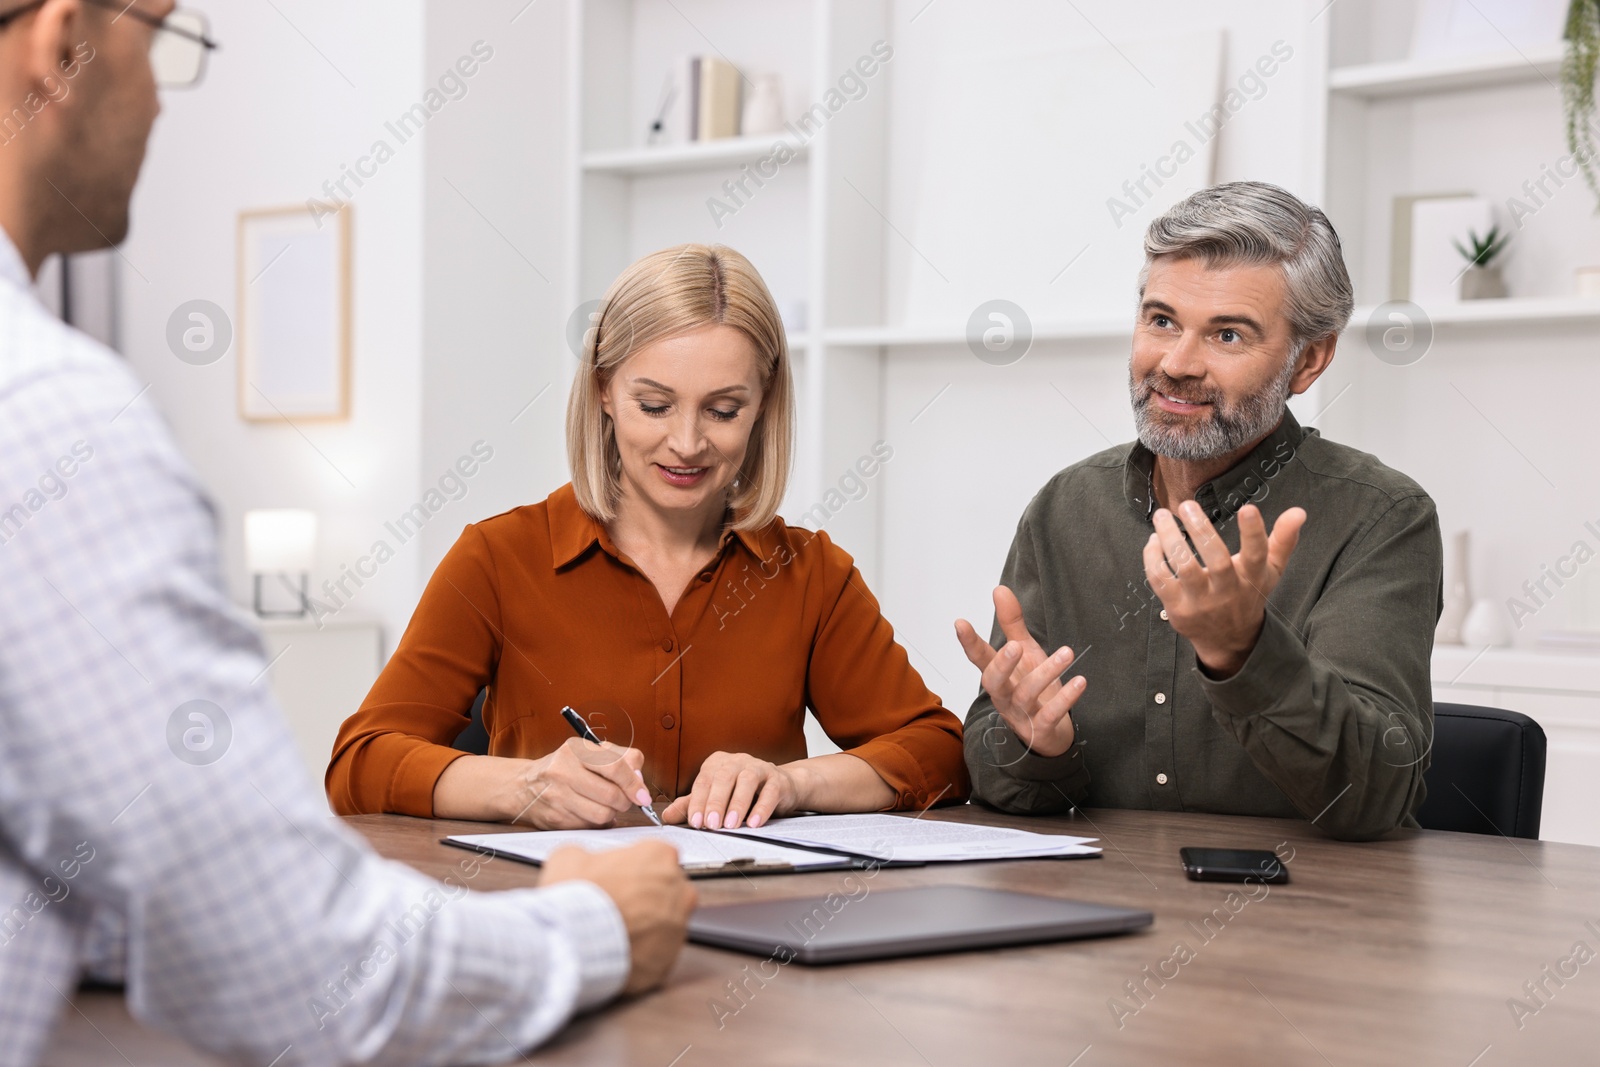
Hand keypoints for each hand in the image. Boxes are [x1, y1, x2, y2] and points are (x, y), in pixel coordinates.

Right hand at [511, 738, 653, 829]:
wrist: (524, 786)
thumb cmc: (566, 767)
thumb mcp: (590, 752)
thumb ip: (621, 759)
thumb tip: (640, 781)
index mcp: (576, 749)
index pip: (615, 767)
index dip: (634, 784)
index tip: (643, 796)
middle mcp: (563, 771)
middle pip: (611, 795)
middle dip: (625, 802)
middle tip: (625, 801)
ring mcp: (557, 796)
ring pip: (602, 814)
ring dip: (612, 813)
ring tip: (606, 805)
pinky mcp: (555, 819)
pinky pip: (590, 826)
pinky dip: (597, 823)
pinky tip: (590, 813)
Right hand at [541, 842, 696, 995]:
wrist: (574, 939)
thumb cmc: (577, 896)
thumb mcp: (569, 858)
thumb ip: (588, 855)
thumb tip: (585, 862)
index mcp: (659, 855)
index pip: (660, 856)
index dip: (639, 869)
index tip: (624, 879)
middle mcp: (677, 887)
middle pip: (670, 889)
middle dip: (649, 897)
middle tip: (622, 906)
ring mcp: (677, 924)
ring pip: (669, 923)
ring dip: (650, 926)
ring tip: (619, 932)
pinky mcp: (669, 956)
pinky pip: (660, 953)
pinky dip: (645, 953)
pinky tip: (622, 951)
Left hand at [660, 751, 800, 829]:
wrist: (780, 786)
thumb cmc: (742, 792)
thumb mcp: (714, 797)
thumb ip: (692, 805)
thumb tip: (667, 817)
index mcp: (718, 763)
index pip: (704, 780)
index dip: (698, 801)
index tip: (695, 822)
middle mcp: (737, 761)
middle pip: (723, 778)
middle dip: (716, 802)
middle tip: (711, 824)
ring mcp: (758, 767)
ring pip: (746, 781)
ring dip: (737, 804)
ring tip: (731, 825)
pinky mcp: (777, 779)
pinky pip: (770, 791)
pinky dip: (762, 808)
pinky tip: (754, 822)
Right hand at [954, 586, 1083, 757]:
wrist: (1051, 733)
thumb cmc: (1034, 687)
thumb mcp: (1025, 652)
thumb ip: (1011, 624)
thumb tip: (999, 589)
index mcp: (998, 675)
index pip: (979, 658)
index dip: (969, 642)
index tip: (960, 622)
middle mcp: (1005, 695)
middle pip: (994, 682)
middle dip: (1003, 664)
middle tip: (1014, 646)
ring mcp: (1022, 715)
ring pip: (1027, 695)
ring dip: (1046, 673)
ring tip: (1067, 653)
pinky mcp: (1041, 730)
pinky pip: (1051, 715)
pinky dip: (1066, 698)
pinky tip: (1080, 682)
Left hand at [1145, 501, 1304, 677]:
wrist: (1228, 639)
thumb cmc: (1248, 594)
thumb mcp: (1270, 570)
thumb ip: (1283, 540)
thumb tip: (1299, 511)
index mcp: (1252, 577)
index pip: (1257, 554)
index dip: (1254, 532)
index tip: (1248, 508)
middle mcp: (1227, 590)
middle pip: (1216, 560)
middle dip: (1202, 530)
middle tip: (1188, 505)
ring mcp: (1201, 601)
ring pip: (1184, 568)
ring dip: (1170, 539)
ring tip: (1163, 516)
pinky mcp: (1177, 608)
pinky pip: (1161, 580)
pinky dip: (1153, 558)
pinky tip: (1154, 540)